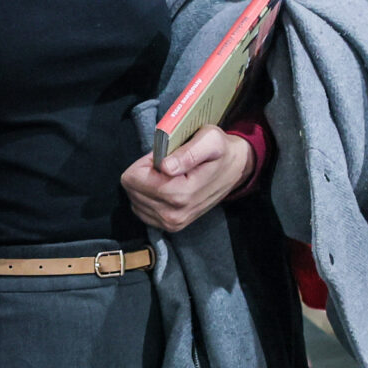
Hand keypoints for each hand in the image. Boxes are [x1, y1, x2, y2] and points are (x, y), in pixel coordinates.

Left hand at [122, 125, 251, 234]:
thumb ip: (187, 153)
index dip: (144, 162)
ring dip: (146, 184)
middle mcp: (173, 215)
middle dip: (144, 173)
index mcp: (180, 194)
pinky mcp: (170, 226)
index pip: (133, 179)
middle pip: (131, 190)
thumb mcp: (210, 140)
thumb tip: (165, 167)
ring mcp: (171, 223)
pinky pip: (141, 210)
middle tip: (167, 165)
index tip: (163, 157)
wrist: (235, 170)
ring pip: (134, 200)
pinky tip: (166, 186)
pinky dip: (148, 196)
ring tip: (169, 175)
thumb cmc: (221, 151)